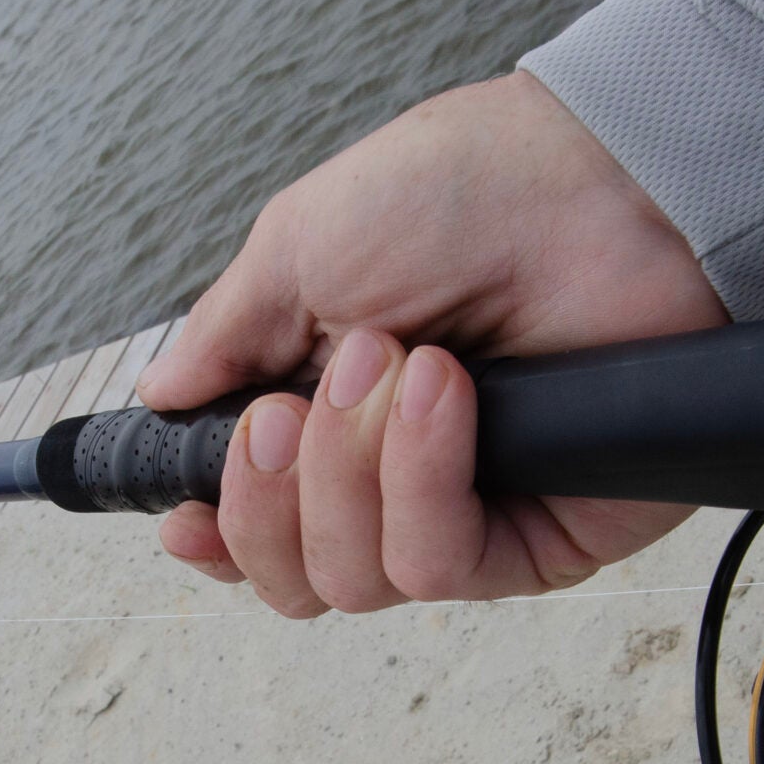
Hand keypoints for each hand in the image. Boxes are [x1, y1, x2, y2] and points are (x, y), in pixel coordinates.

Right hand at [137, 69, 727, 616]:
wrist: (601, 182)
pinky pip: (439, 565)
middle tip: (292, 413)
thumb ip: (228, 335)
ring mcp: (468, 512)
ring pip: (354, 580)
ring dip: (351, 472)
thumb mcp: (303, 245)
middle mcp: (394, 479)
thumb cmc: (467, 190)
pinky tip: (442, 396)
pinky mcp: (540, 539)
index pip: (260, 527)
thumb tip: (162, 395)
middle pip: (292, 579)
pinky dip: (421, 479)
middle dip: (270, 499)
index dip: (217, 536)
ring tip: (396, 363)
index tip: (182, 519)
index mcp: (332, 417)